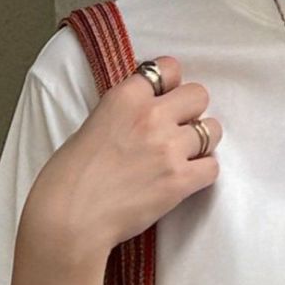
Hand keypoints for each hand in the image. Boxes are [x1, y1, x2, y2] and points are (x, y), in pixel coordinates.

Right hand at [25, 54, 222, 264]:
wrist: (72, 215)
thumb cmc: (72, 176)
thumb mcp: (94, 123)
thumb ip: (126, 113)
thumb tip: (146, 115)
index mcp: (126, 96)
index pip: (169, 68)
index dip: (172, 85)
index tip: (167, 99)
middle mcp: (151, 116)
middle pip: (198, 95)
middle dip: (192, 111)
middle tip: (179, 130)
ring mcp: (169, 148)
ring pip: (211, 131)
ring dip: (202, 143)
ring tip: (185, 156)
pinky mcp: (179, 181)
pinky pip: (212, 167)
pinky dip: (203, 172)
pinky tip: (187, 178)